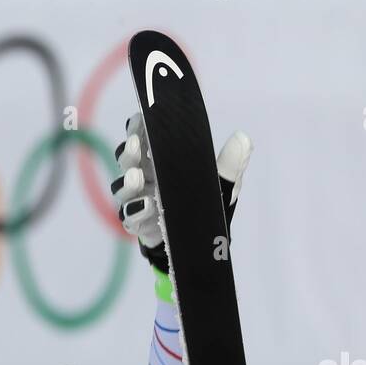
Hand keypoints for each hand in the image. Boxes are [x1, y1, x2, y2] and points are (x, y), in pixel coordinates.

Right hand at [112, 112, 252, 274]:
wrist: (203, 244)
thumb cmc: (207, 204)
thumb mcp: (222, 185)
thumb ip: (230, 164)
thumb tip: (244, 138)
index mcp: (162, 160)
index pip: (142, 137)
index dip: (136, 127)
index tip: (141, 120)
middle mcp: (145, 177)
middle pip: (126, 159)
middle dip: (128, 151)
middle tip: (136, 146)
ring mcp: (138, 200)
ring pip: (121, 187)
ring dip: (126, 181)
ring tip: (136, 177)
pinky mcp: (139, 223)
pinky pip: (128, 216)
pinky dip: (134, 211)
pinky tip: (146, 206)